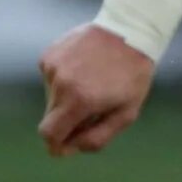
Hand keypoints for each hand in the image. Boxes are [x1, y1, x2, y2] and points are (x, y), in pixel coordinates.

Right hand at [38, 23, 155, 158]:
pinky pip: (51, 77)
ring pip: (51, 96)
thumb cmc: (133, 76)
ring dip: (67, 97)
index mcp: (79, 100)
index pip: (49, 134)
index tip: (64, 146)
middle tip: (92, 108)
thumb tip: (67, 150)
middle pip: (51, 116)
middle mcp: (60, 83)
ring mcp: (52, 66)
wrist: (130, 31)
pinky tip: (84, 68)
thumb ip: (96, 137)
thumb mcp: (126, 113)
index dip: (55, 144)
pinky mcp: (49, 54)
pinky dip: (64, 79)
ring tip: (92, 82)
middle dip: (67, 119)